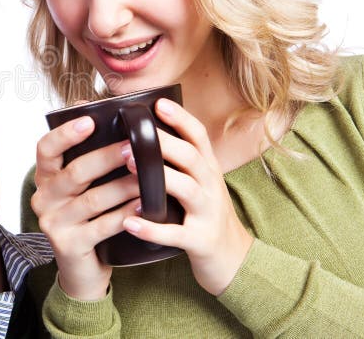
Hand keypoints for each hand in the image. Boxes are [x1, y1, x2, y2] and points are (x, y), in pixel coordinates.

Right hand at [31, 115, 141, 299]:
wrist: (82, 269)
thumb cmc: (87, 217)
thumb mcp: (80, 186)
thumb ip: (85, 154)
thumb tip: (92, 106)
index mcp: (45, 178)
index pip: (46, 149)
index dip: (65, 134)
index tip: (90, 120)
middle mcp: (43, 198)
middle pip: (74, 172)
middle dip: (106, 157)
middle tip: (134, 146)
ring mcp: (53, 223)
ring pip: (92, 199)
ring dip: (123, 186)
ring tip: (148, 176)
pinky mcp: (69, 245)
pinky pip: (102, 226)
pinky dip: (125, 214)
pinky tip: (144, 205)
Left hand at [121, 98, 253, 294]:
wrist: (234, 260)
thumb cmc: (205, 215)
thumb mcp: (201, 183)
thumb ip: (180, 162)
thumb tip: (145, 133)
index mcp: (209, 170)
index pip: (199, 137)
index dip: (181, 118)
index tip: (158, 103)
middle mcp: (211, 187)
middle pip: (191, 158)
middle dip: (164, 143)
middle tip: (132, 134)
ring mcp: (208, 214)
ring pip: (187, 190)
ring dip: (158, 177)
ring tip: (130, 167)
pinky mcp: (200, 241)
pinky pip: (176, 234)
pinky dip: (152, 230)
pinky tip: (129, 223)